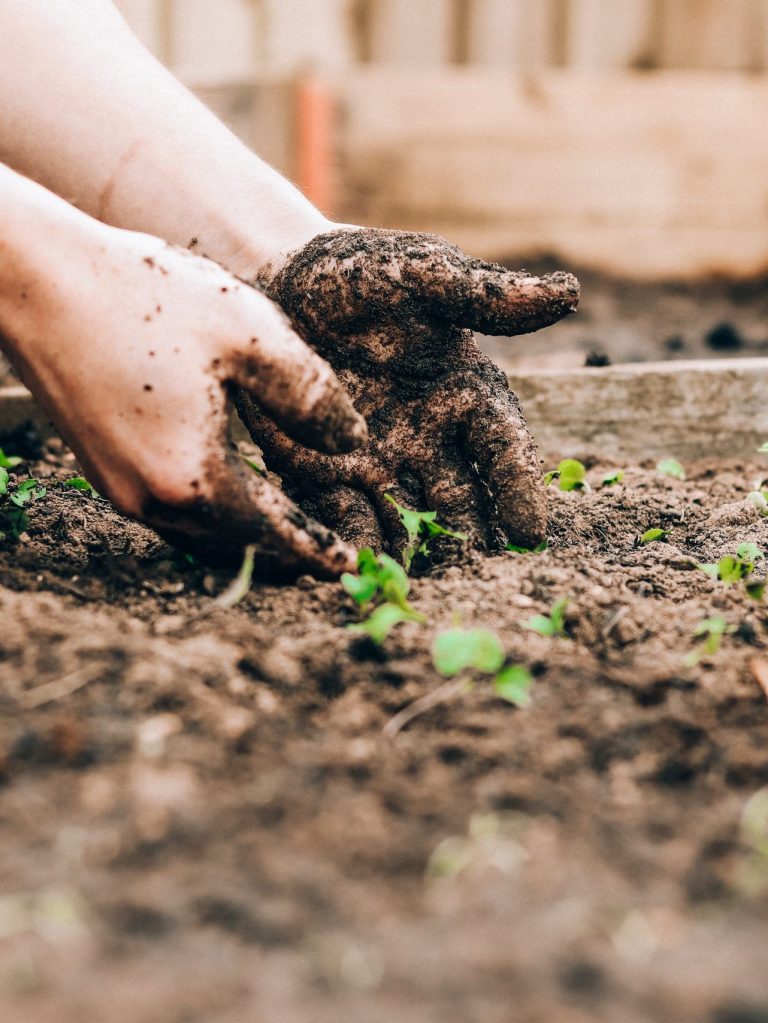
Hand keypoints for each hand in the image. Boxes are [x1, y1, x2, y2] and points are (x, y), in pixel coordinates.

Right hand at [0, 223, 366, 576]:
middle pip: (236, 546)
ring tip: (288, 526)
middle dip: (286, 552)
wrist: (37, 280)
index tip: (351, 566)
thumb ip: (311, 396)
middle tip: (327, 553)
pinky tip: (231, 487)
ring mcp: (120, 488)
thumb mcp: (251, 335)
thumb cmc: (145, 297)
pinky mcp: (102, 468)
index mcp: (194, 478)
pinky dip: (212, 513)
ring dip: (248, 536)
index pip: (275, 534)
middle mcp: (152, 500)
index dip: (318, 550)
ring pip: (201, 534)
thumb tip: (352, 443)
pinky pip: (171, 511)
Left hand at [237, 228, 578, 553]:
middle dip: (471, 542)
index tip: (531, 533)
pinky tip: (356, 572)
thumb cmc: (360, 274)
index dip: (519, 489)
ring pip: (409, 522)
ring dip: (417, 557)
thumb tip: (568, 293)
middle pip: (462, 502)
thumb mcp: (420, 274)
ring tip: (420, 591)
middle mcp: (431, 440)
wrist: (280, 282)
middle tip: (478, 581)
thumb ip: (482, 295)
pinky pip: (345, 518)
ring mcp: (380, 463)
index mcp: (466, 395)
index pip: (503, 449)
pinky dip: (354, 545)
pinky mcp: (327, 475)